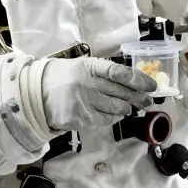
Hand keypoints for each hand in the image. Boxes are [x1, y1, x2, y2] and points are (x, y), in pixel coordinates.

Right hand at [39, 58, 156, 131]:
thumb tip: (133, 83)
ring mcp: (82, 102)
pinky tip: (114, 115)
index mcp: (89, 67)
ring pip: (116, 109)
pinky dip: (113, 119)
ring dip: (126, 109)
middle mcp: (87, 83)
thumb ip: (103, 73)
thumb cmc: (63, 78)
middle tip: (149, 101)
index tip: (151, 86)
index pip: (118, 73)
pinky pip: (104, 121)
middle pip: (121, 93)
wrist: (35, 93)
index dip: (138, 79)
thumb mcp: (81, 67)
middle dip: (139, 98)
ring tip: (129, 108)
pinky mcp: (79, 118)